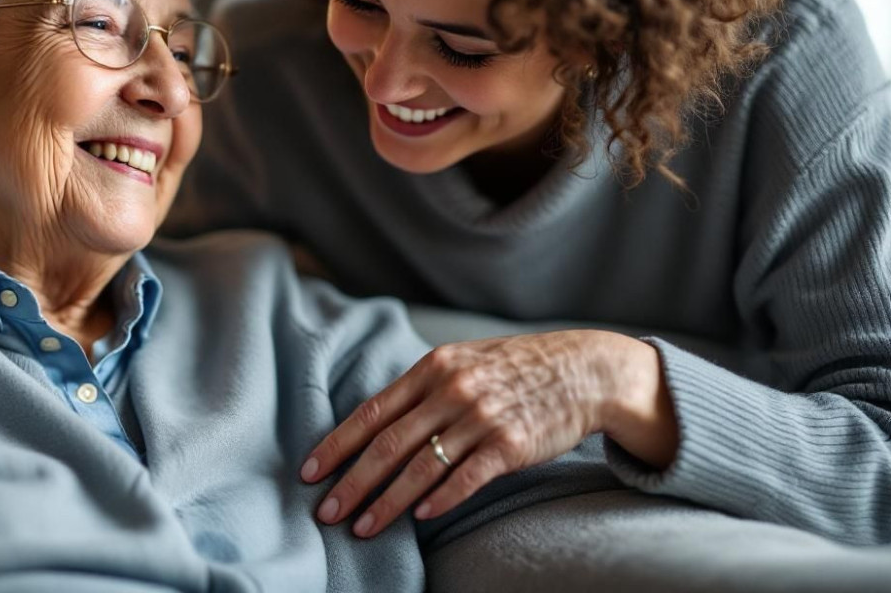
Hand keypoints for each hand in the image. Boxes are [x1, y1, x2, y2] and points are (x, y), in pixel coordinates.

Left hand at [301, 329, 675, 537]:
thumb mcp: (462, 362)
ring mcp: (481, 417)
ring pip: (421, 467)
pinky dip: (441, 498)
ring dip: (388, 502)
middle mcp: (451, 391)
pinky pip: (468, 477)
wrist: (581, 369)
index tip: (309, 472)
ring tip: (363, 527)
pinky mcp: (511, 444)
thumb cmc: (514, 368)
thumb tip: (375, 422)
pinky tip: (421, 517)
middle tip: (325, 512)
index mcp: (431, 369)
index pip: (371, 412)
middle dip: (352, 482)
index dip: (337, 445)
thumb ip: (421, 389)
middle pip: (388, 445)